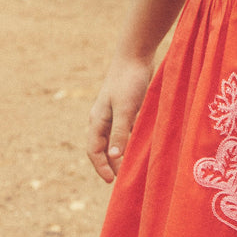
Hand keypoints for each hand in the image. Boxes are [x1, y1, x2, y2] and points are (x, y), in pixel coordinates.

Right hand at [86, 53, 154, 182]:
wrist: (136, 55)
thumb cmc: (129, 80)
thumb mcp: (125, 108)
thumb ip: (120, 132)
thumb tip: (114, 156)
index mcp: (97, 120)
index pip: (94, 151)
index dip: (102, 167)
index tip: (113, 181)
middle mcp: (103, 118)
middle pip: (103, 148)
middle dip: (111, 164)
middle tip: (124, 179)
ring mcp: (115, 113)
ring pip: (115, 139)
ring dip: (122, 153)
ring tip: (133, 167)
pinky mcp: (127, 107)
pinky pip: (126, 130)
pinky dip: (131, 140)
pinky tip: (143, 146)